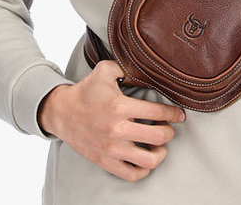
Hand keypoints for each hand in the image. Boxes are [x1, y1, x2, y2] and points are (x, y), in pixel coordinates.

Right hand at [37, 60, 185, 181]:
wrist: (62, 112)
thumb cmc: (86, 91)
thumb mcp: (104, 70)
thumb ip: (125, 66)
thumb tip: (143, 67)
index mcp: (119, 106)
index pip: (157, 112)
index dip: (173, 113)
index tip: (179, 115)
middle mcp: (117, 129)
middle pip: (158, 137)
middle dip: (169, 132)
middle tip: (168, 128)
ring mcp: (111, 148)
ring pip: (149, 160)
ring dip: (160, 153)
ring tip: (159, 146)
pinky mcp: (105, 161)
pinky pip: (132, 174)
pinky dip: (144, 170)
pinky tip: (145, 159)